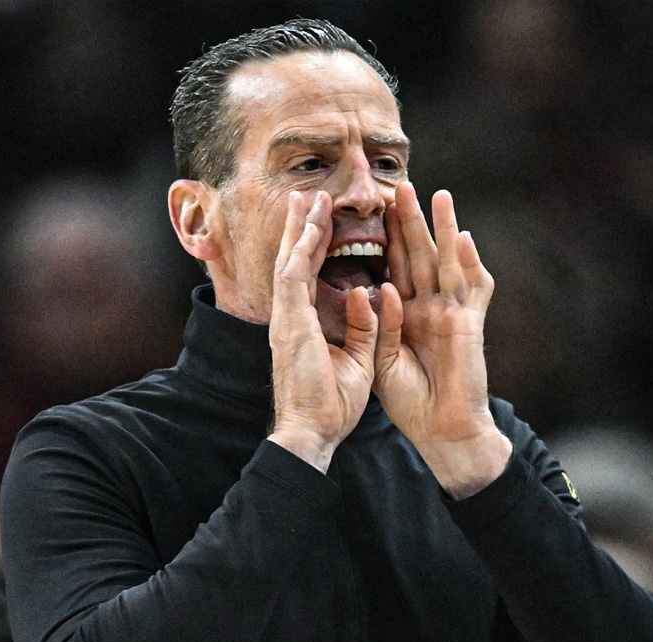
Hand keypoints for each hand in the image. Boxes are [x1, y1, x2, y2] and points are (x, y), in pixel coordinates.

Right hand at [267, 191, 378, 471]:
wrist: (314, 432)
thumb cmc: (332, 405)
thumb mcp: (357, 358)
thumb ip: (362, 326)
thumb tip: (367, 294)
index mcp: (302, 327)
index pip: (309, 278)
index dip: (316, 248)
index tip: (323, 223)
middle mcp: (290, 318)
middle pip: (295, 263)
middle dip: (303, 229)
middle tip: (309, 198)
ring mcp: (286, 320)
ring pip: (291, 262)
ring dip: (301, 229)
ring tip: (309, 199)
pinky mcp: (290, 325)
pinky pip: (295, 278)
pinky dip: (303, 250)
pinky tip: (311, 228)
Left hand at [374, 182, 511, 497]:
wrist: (441, 431)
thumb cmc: (410, 401)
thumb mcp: (381, 360)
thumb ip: (380, 323)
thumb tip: (380, 286)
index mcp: (403, 314)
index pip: (393, 267)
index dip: (384, 239)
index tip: (372, 208)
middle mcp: (428, 307)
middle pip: (419, 255)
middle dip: (411, 221)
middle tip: (403, 186)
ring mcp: (452, 313)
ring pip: (448, 262)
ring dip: (445, 229)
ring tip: (440, 196)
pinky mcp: (470, 326)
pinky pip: (473, 290)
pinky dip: (471, 264)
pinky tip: (464, 239)